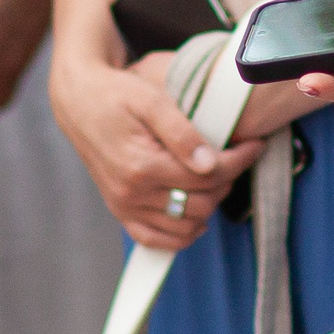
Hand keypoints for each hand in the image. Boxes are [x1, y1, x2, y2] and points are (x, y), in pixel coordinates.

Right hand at [50, 49, 263, 250]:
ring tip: (218, 179)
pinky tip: (197, 215)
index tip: (255, 145)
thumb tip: (211, 164)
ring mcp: (124, 205)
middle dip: (227, 181)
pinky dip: (181, 235)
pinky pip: (155, 240)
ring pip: (184, 226)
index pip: (207, 176)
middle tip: (237, 157)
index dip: (239, 161)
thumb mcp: (150, 100)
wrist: (78, 101)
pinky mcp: (120, 210)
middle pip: (201, 203)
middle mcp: (132, 192)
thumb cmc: (115, 94)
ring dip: (209, 206)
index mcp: (141, 165)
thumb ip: (182, 133)